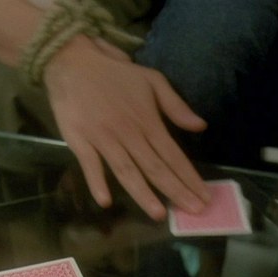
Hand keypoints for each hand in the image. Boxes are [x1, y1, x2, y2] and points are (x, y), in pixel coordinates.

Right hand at [43, 35, 210, 220]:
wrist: (73, 62)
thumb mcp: (152, 80)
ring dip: (143, 194)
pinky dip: (96, 182)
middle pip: (155, 167)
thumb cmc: (115, 74)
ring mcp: (103, 139)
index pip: (173, 155)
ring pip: (126, 171)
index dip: (190, 177)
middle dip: (176, 191)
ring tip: (159, 214)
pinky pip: (90, 165)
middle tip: (193, 212)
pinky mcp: (79, 141)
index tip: (204, 197)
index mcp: (148, 121)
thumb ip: (176, 106)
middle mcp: (129, 134)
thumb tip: (201, 126)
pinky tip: (105, 201)